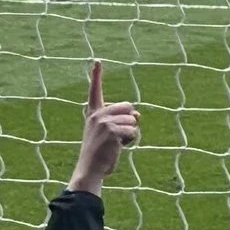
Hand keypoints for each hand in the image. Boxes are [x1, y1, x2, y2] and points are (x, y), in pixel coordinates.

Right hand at [67, 60, 140, 192]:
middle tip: (116, 137)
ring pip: (133, 120)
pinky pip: (134, 131)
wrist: (90, 169)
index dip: (97, 75)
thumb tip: (138, 114)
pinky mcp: (111, 131)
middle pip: (129, 107)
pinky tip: (118, 148)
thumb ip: (121, 120)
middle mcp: (97, 115)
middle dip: (129, 121)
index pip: (95, 91)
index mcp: (93, 113)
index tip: (97, 60)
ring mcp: (103, 122)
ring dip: (131, 134)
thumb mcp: (109, 132)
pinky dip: (131, 141)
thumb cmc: (101, 152)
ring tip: (115, 144)